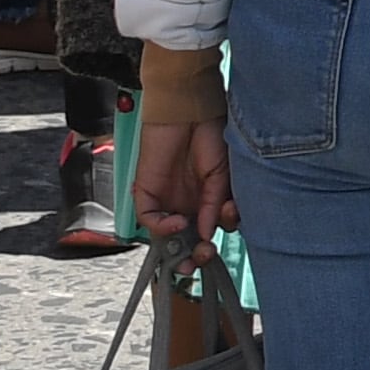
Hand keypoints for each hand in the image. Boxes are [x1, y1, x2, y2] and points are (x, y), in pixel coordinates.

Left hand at [135, 117, 231, 245]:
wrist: (189, 111)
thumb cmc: (212, 135)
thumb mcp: (224, 174)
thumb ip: (215, 205)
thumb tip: (209, 234)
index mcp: (207, 200)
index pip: (207, 231)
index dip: (211, 244)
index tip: (217, 249)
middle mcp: (186, 203)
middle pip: (185, 240)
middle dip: (193, 255)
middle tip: (201, 258)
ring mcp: (166, 201)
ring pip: (165, 236)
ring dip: (177, 248)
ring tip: (191, 250)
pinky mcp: (146, 195)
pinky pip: (150, 220)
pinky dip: (163, 227)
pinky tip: (179, 222)